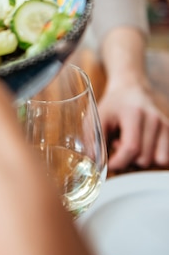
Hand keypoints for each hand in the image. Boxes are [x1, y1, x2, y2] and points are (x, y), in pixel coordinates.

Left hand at [98, 26, 168, 170]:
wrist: (131, 89)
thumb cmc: (112, 105)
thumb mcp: (97, 116)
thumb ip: (93, 139)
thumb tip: (94, 163)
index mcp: (134, 114)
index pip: (131, 148)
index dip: (118, 162)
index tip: (108, 164)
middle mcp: (153, 120)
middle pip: (143, 159)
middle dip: (127, 160)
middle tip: (117, 145)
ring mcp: (165, 126)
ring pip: (155, 162)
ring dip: (139, 160)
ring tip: (129, 145)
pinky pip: (165, 159)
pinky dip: (152, 159)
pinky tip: (141, 146)